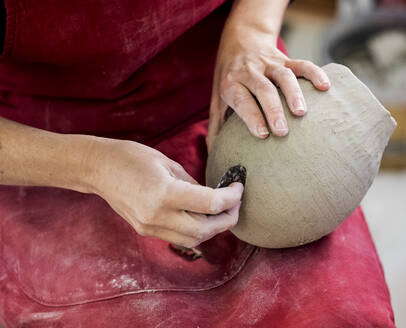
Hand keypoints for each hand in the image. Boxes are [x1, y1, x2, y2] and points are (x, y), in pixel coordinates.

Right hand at [88, 139, 242, 246]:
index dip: (232, 198)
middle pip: (205, 230)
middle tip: (236, 204)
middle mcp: (157, 215)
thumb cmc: (132, 157)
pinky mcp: (145, 231)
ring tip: (222, 211)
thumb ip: (194, 183)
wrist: (97, 168)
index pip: (211, 204)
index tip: (239, 188)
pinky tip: (201, 216)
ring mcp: (150, 227)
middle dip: (227, 219)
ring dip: (213, 229)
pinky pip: (179, 237)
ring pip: (194, 240)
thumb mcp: (168, 163)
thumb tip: (215, 197)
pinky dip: (196, 230)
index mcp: (165, 193)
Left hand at [207, 24, 330, 148]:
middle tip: (282, 131)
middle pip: (263, 89)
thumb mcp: (217, 99)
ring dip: (294, 93)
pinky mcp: (285, 59)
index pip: (241, 99)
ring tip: (302, 113)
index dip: (251, 116)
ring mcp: (269, 64)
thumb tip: (216, 158)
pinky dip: (314, 73)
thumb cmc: (229, 79)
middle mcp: (250, 72)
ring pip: (283, 75)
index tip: (263, 134)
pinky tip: (325, 87)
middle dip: (273, 110)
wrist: (240, 40)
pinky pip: (301, 64)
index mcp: (231, 83)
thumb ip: (216, 128)